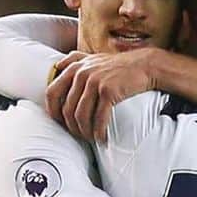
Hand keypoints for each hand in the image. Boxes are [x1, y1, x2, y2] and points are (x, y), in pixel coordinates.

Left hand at [46, 48, 160, 141]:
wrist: (144, 65)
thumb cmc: (118, 66)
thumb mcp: (93, 58)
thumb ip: (75, 61)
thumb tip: (57, 67)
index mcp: (75, 67)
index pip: (52, 92)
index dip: (53, 112)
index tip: (61, 123)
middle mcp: (82, 73)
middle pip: (67, 108)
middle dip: (72, 127)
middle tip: (80, 135)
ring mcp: (95, 82)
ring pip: (80, 116)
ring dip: (85, 132)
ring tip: (91, 138)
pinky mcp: (108, 91)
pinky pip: (98, 118)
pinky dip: (99, 132)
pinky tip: (102, 138)